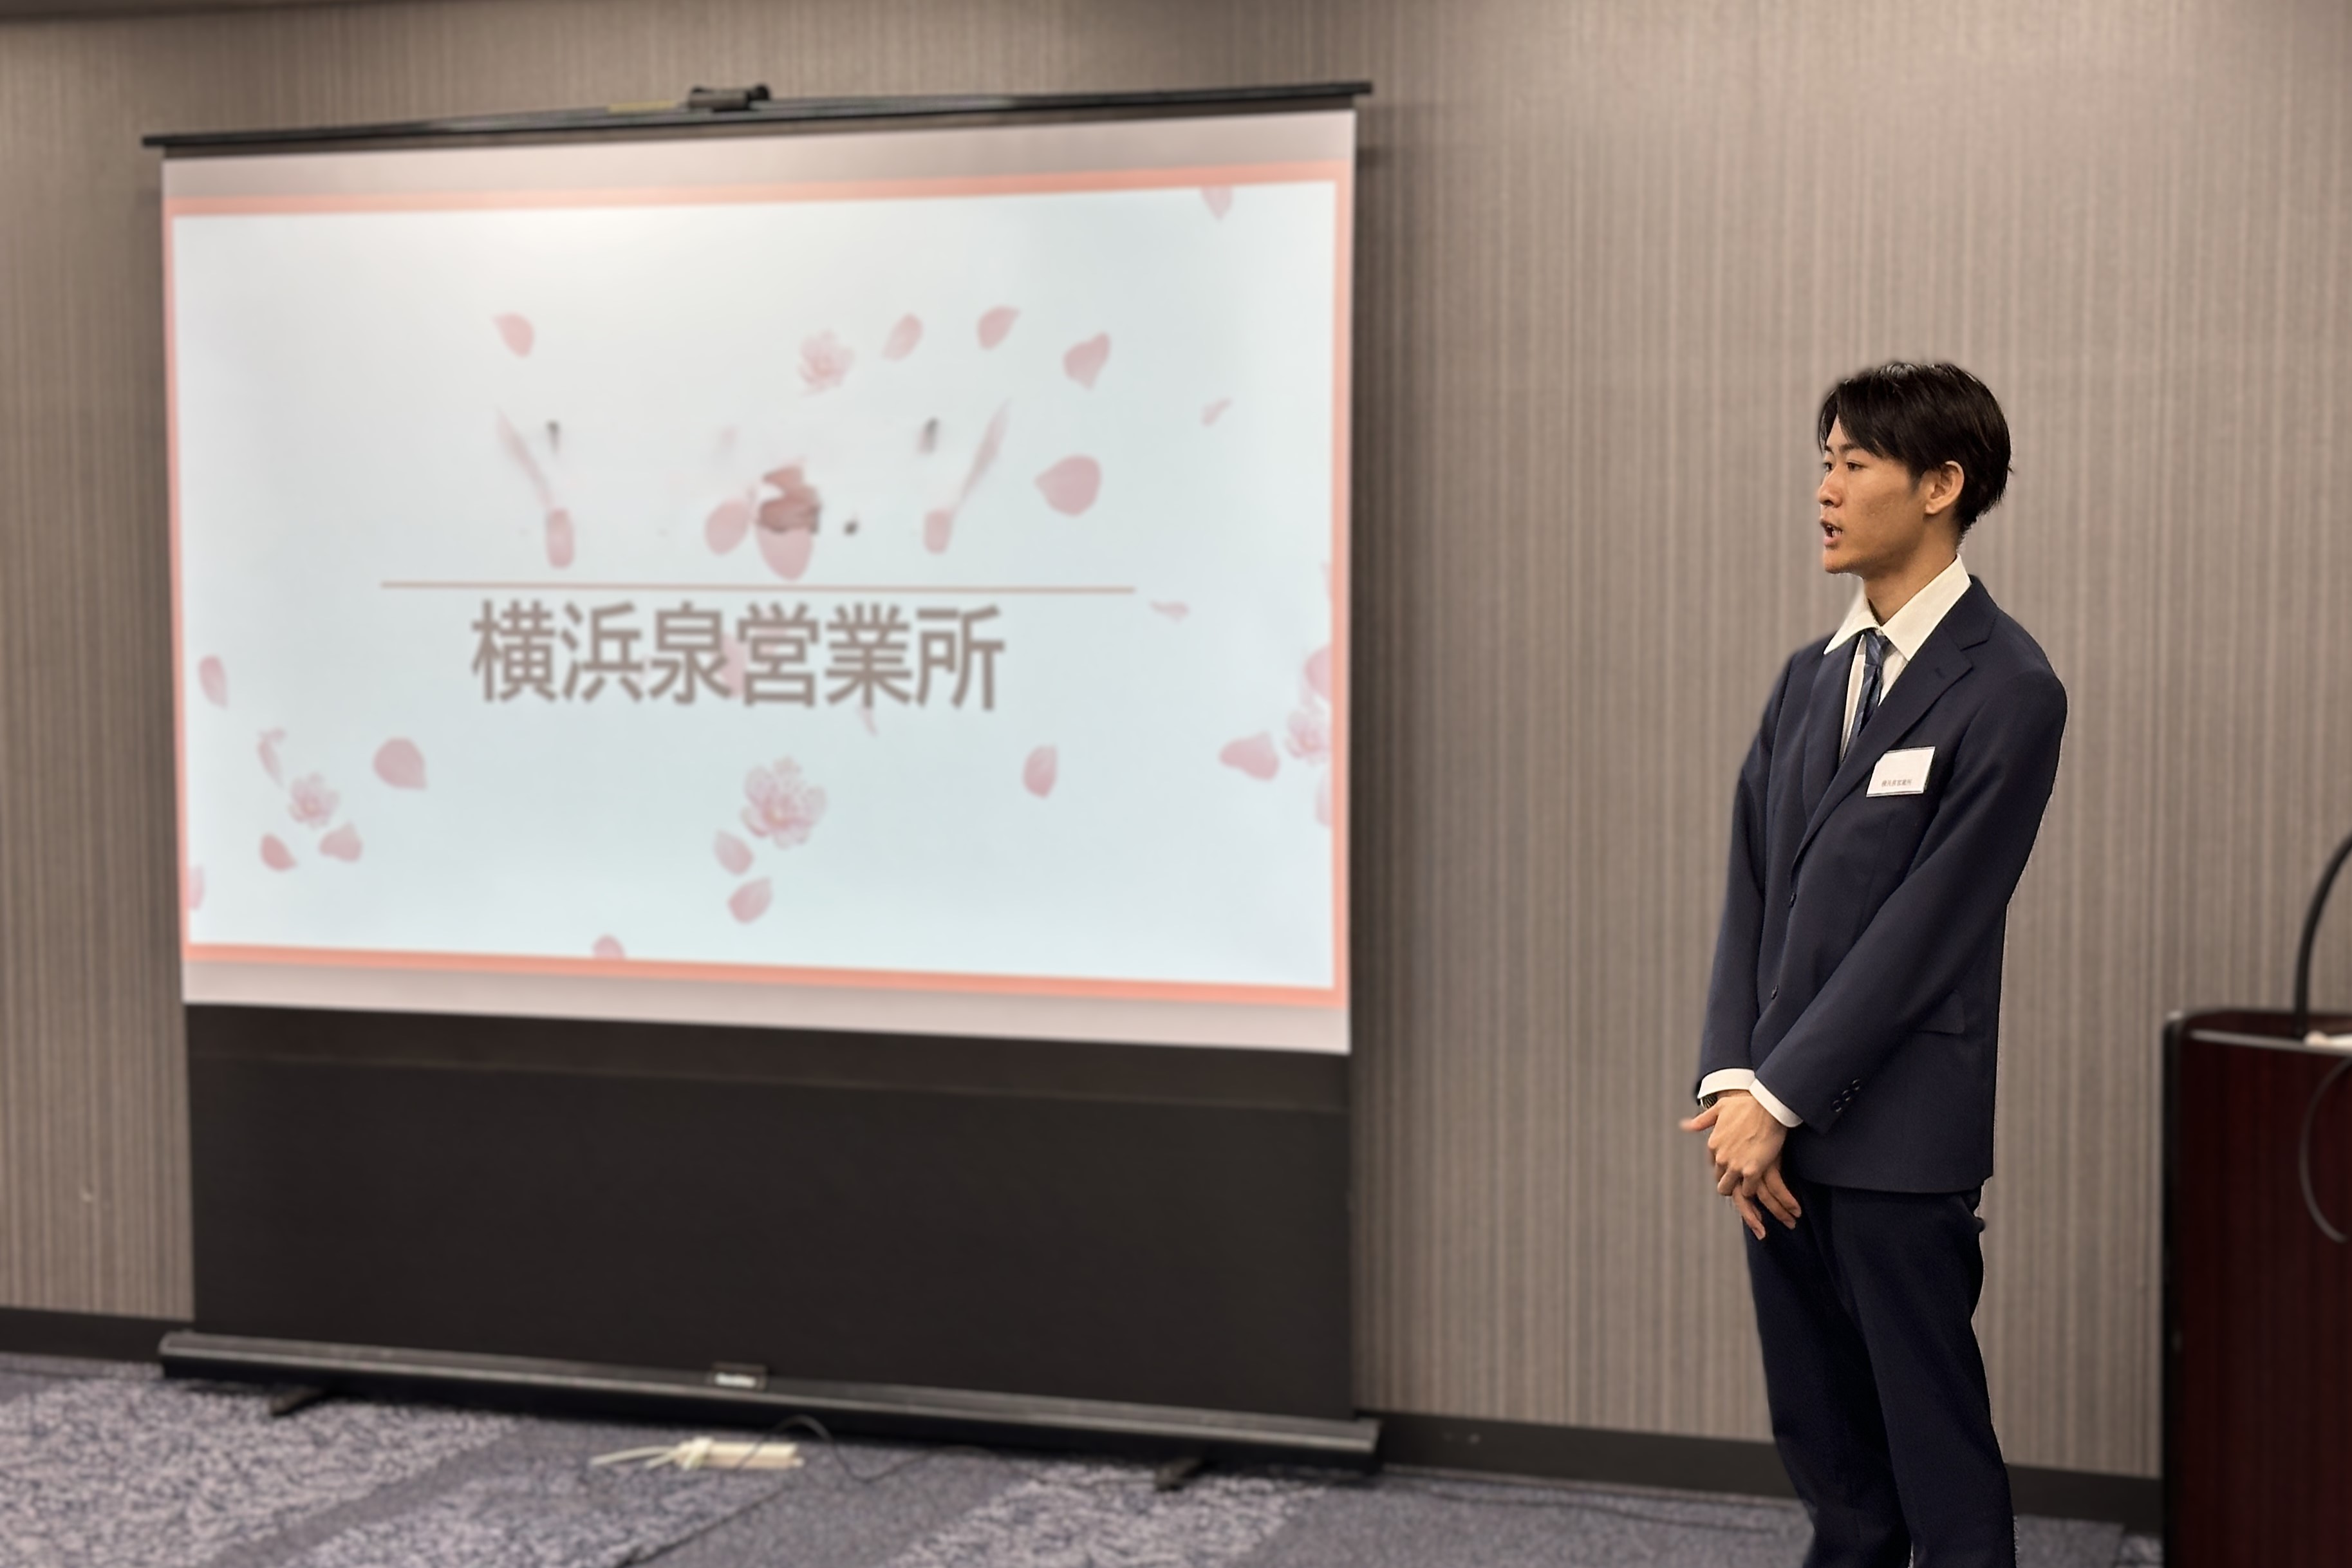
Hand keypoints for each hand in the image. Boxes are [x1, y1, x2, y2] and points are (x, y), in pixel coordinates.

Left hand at [1680, 1092, 1801, 1238]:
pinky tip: (1761, 1194)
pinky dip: (1753, 1193)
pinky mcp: (1752, 1172)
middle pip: (1721, 1181)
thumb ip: (1702, 1120)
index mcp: (1713, 1144)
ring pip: (1732, 1190)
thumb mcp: (1719, 1109)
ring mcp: (1736, 1166)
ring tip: (1752, 1199)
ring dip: (1741, 1193)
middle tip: (1742, 1189)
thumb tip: (1684, 1125)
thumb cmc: (1746, 1104)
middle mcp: (1721, 1158)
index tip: (1733, 1170)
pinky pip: (1749, 1191)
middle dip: (1730, 1185)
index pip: (1714, 1165)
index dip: (1724, 1169)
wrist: (1767, 1106)